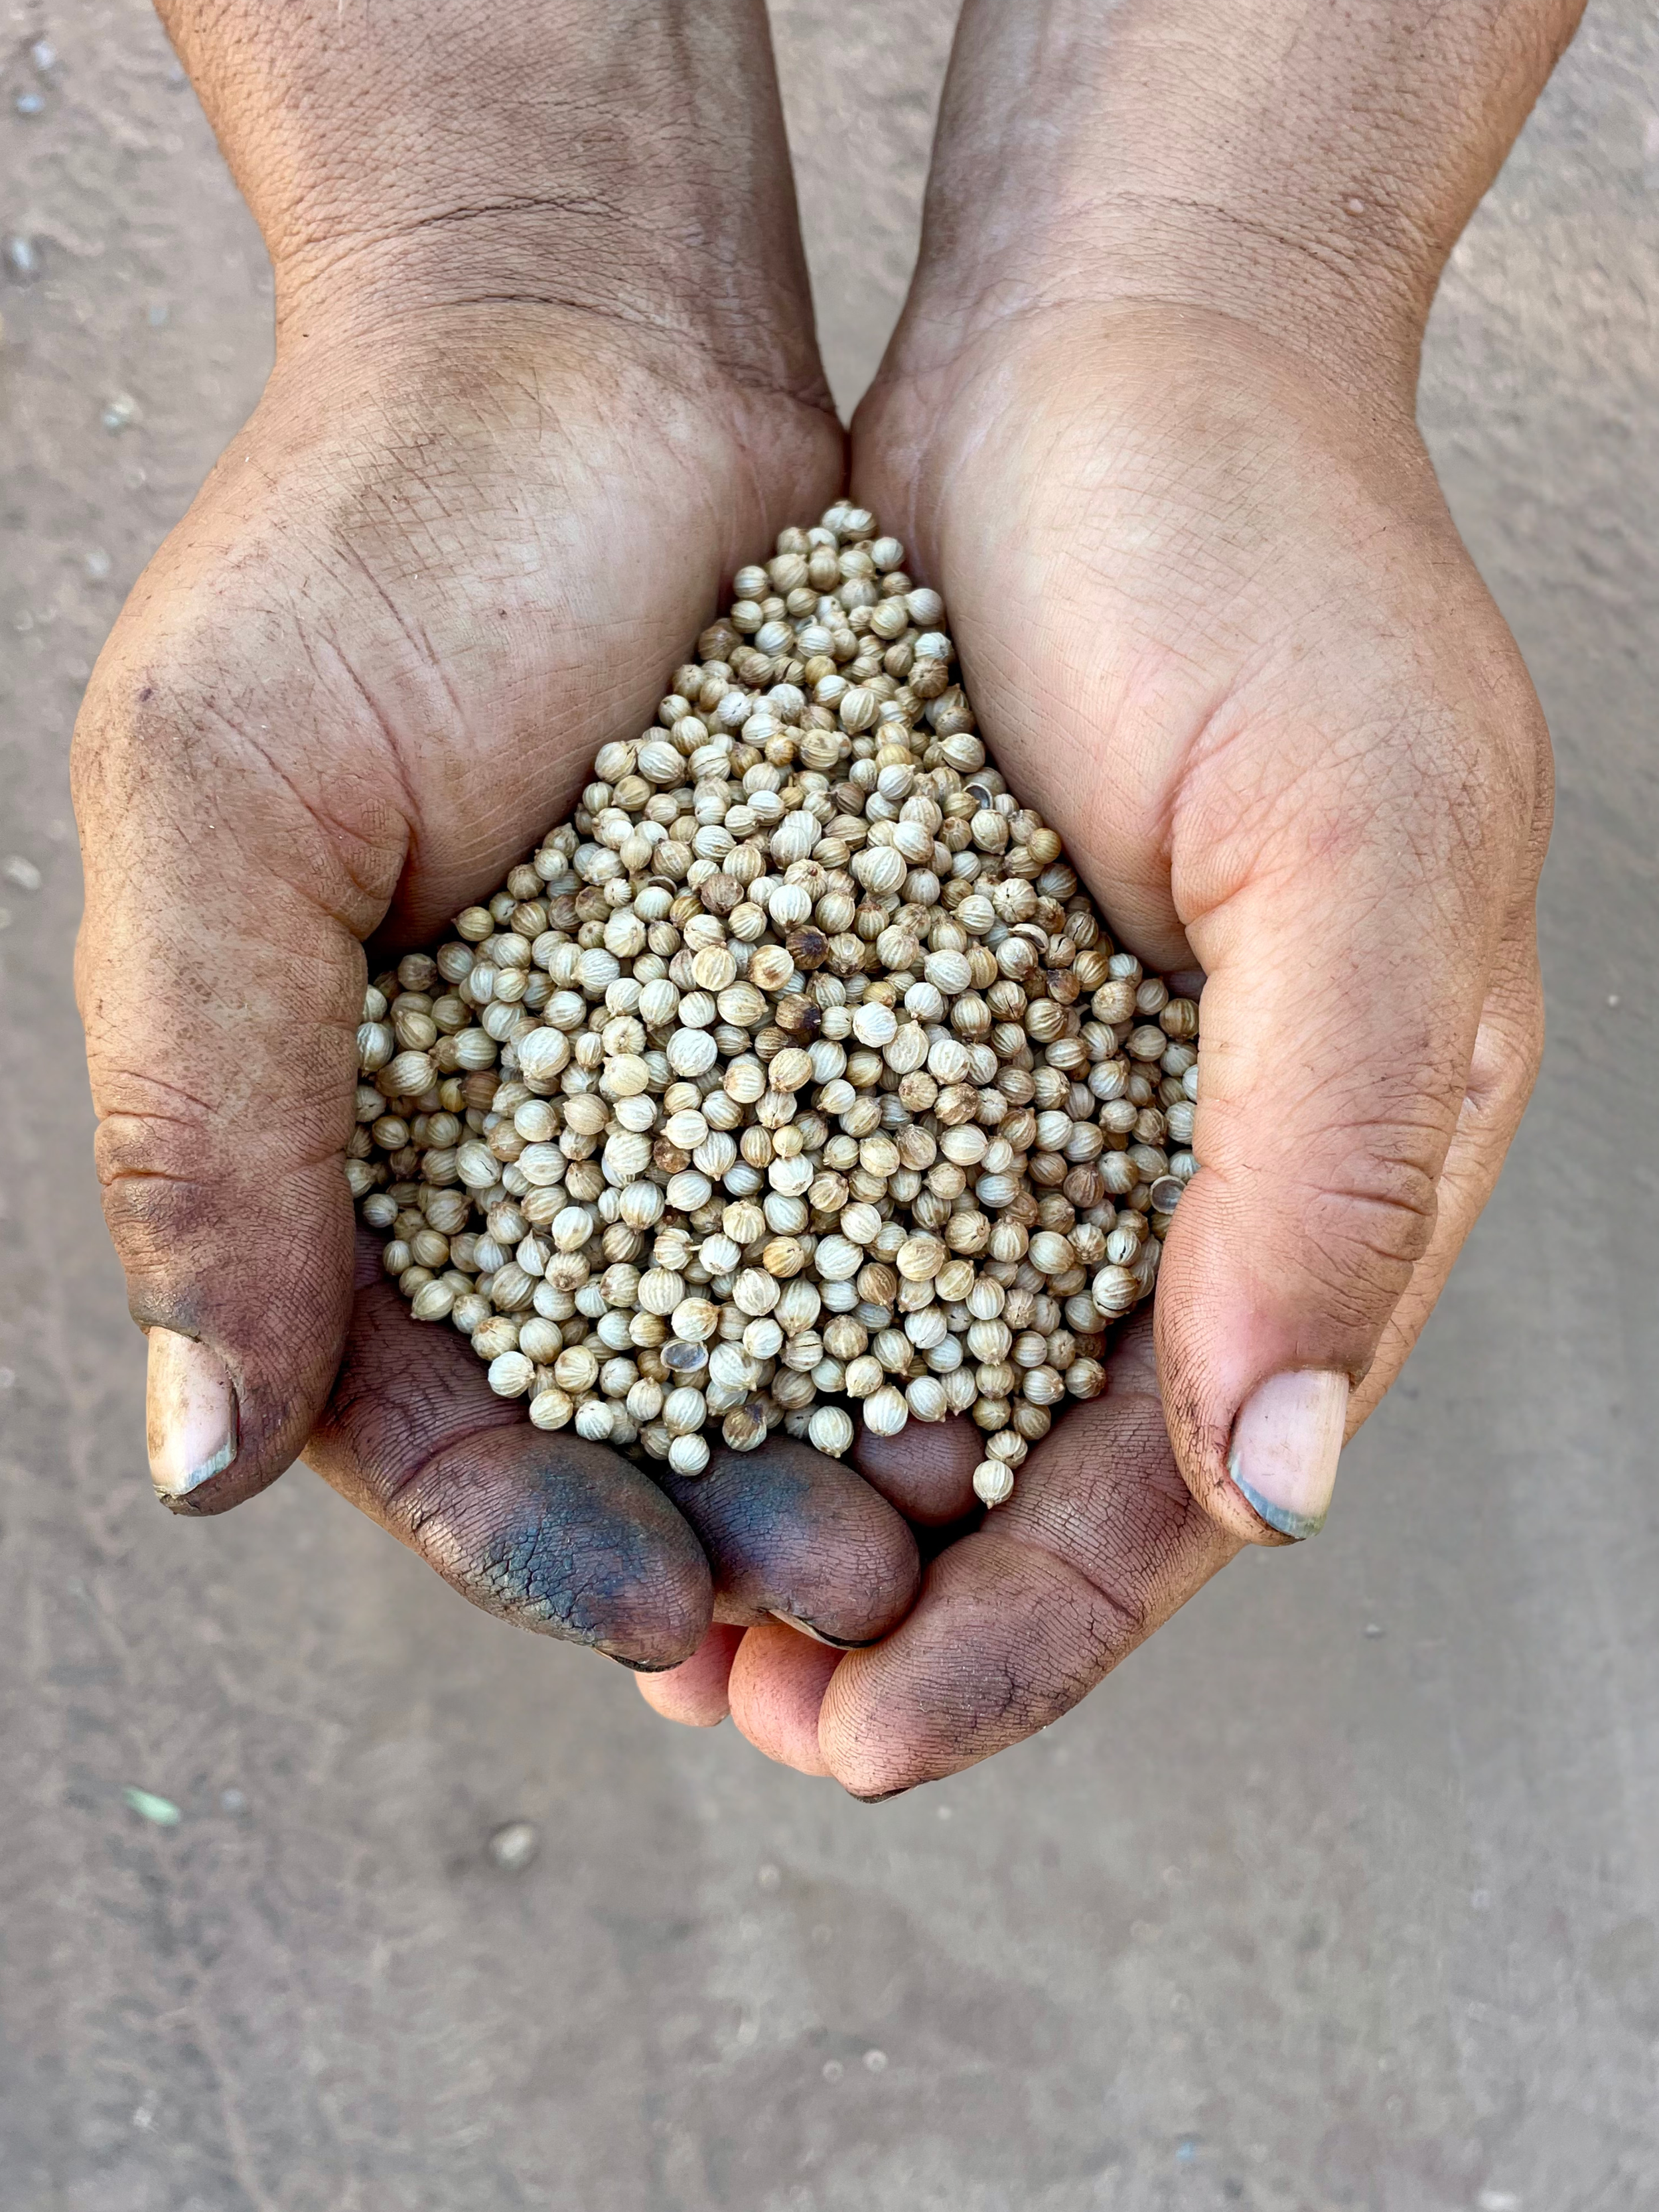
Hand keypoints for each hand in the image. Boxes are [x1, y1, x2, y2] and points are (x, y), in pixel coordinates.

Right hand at [72, 0, 943, 1667]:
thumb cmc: (367, 557)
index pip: (415, 1408)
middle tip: (842, 1592)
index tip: (649, 1609)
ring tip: (944, 1513)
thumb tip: (198, 1456)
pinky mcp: (822, 997)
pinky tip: (1010, 1355)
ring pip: (763, 1324)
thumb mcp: (223, 816)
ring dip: (842, 1436)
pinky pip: (875, 1178)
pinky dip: (930, 1279)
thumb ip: (204, 1122)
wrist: (582, 353)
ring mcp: (676, 1079)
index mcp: (332, 1141)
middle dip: (717, 1519)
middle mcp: (510, 1142)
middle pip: (610, 1406)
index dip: (524, 1527)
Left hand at [653, 300, 1547, 1787]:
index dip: (1045, 1628)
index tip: (878, 1739)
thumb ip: (1335, 1160)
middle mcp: (1193, 1159)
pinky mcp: (916, 1010)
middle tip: (746, 1717)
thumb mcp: (1363, 849)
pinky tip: (650, 1397)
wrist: (1114, 355)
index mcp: (1343, 1159)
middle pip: (1049, 1461)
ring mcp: (1046, 1092)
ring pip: (930, 1367)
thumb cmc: (1271, 567)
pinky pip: (836, 1214)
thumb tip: (1286, 1482)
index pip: (1195, 1470)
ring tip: (676, 1613)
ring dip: (813, 1499)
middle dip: (909, 1611)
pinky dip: (757, 1326)